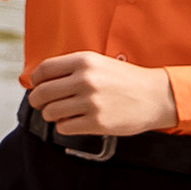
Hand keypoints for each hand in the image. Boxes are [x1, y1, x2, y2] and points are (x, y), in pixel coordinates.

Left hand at [26, 51, 176, 138]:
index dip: (35, 80)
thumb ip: (72, 68)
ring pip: (50, 112)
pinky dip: (64, 127)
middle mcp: (85, 80)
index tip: (36, 85)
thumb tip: (42, 80)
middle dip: (37, 100)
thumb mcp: (99, 63)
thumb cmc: (127, 80)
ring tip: (58, 114)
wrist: (156, 96)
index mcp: (84, 61)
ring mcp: (91, 102)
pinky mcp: (97, 123)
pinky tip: (72, 122)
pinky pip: (64, 128)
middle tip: (40, 104)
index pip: (44, 70)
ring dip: (50, 115)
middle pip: (42, 93)